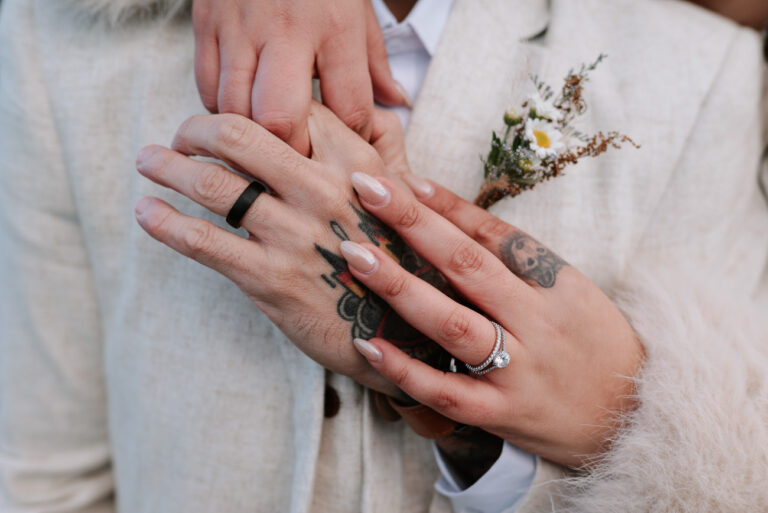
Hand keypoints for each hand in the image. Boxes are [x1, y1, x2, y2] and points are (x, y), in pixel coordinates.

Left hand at [134, 105, 445, 397]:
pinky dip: (164, 222)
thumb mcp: (397, 200)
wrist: (405, 334)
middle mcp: (325, 191)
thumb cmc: (394, 261)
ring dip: (168, 166)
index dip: (252, 106)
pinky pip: (202, 241)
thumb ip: (365, 156)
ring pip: (213, 184)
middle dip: (197, 127)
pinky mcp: (270, 279)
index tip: (230, 121)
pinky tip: (148, 211)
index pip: (290, 110)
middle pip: (240, 134)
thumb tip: (321, 123)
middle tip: (181, 135)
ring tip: (148, 160)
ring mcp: (295, 235)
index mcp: (357, 166)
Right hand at [192, 0, 409, 154]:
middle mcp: (285, 28)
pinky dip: (222, 107)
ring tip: (268, 140)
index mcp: (334, 25)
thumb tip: (397, 103)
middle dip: (289, 150)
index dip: (351, 138)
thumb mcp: (357, 9)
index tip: (348, 147)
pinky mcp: (206, 23)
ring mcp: (240, 26)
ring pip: (234, 107)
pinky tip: (242, 108)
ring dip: (251, 134)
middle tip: (299, 158)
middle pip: (278, 118)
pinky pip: (206, 87)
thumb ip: (374, 62)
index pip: (348, 106)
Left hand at [341, 176, 644, 467]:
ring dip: (401, 288)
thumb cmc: (592, 343)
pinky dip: (406, 370)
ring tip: (357, 257)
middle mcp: (536, 321)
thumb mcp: (569, 290)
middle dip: (414, 225)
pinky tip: (368, 345)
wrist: (634, 416)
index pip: (494, 235)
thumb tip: (452, 218)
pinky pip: (447, 392)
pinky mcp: (502, 414)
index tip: (403, 179)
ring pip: (453, 325)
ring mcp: (519, 370)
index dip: (446, 205)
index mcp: (555, 283)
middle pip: (468, 266)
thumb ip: (516, 259)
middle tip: (367, 192)